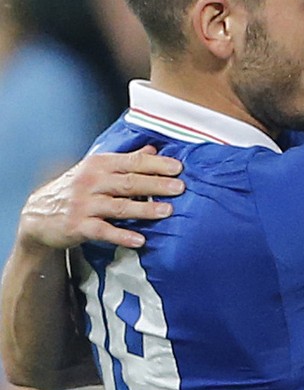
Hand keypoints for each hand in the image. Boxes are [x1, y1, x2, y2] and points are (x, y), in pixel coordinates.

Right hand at [18, 146, 183, 249]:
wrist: (38, 214)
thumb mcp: (97, 169)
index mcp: (99, 165)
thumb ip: (126, 161)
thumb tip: (153, 149)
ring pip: (119, 207)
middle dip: (156, 184)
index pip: (132, 162)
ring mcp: (84, 204)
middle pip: (129, 183)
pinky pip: (103, 231)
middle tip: (180, 187)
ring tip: (167, 211)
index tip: (178, 167)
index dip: (156, 164)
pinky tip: (140, 240)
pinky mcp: (78, 226)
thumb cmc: (76, 189)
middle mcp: (91, 181)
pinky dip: (122, 236)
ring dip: (144, 210)